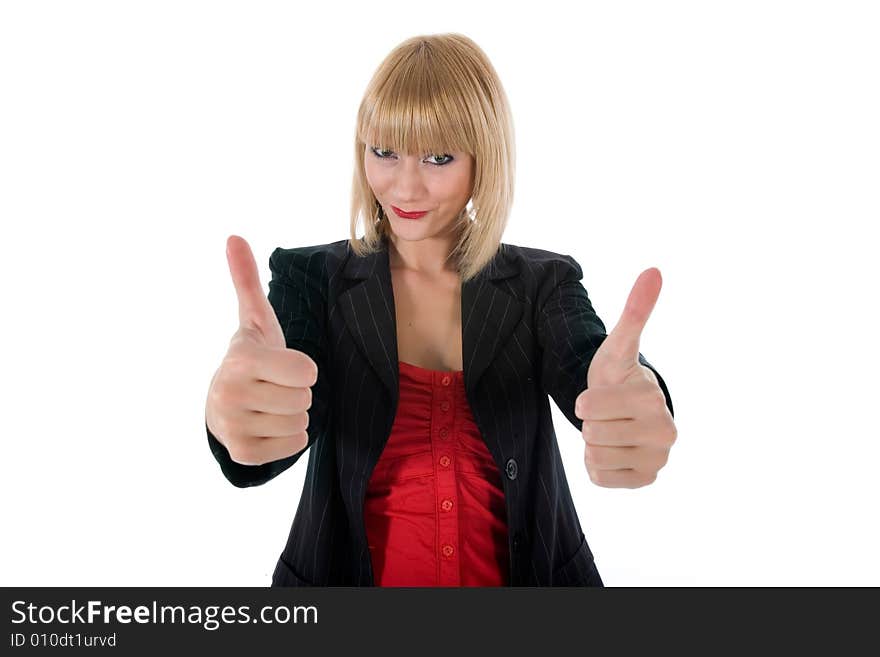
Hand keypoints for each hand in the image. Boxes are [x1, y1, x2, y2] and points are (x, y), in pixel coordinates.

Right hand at [205, 235, 317, 465]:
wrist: (224, 403)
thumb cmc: (252, 358)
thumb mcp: (255, 320)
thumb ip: (247, 280)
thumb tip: (234, 237)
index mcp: (240, 358)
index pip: (306, 372)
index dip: (303, 368)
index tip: (284, 365)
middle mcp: (230, 393)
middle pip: (305, 399)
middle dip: (297, 392)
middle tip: (275, 386)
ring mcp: (233, 426)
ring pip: (300, 423)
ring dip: (293, 414)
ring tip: (271, 404)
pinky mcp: (242, 452)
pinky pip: (292, 447)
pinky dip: (288, 439)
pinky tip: (269, 425)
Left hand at [574, 268, 676, 487]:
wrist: (627, 409)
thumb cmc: (618, 376)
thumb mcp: (618, 345)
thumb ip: (634, 311)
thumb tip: (653, 270)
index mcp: (653, 400)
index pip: (589, 408)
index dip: (585, 400)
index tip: (599, 394)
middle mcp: (665, 434)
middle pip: (591, 433)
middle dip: (590, 421)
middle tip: (607, 413)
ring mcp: (658, 460)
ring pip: (594, 457)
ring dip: (593, 443)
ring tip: (610, 429)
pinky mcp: (646, 480)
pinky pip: (601, 478)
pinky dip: (598, 466)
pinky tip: (614, 449)